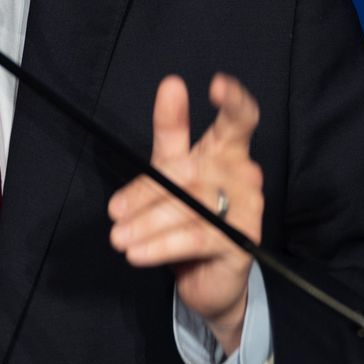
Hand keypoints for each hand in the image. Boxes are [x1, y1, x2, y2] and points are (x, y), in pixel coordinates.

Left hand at [107, 73, 263, 355]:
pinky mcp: (242, 239)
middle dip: (146, 192)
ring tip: (119, 237)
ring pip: (188, 204)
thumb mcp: (169, 182)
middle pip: (190, 169)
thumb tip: (141, 148)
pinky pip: (195, 236)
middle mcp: (244, 172)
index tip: (215, 83)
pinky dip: (161, 245)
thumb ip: (159, 160)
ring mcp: (248, 206)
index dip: (233, 99)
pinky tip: (137, 252)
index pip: (238, 119)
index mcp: (228, 150)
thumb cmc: (189, 221)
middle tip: (115, 211)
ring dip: (147, 222)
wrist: (208, 280)